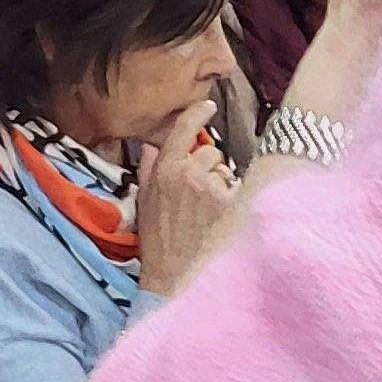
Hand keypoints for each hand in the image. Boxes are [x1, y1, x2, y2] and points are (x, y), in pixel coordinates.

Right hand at [132, 107, 238, 296]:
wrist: (175, 274)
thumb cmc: (157, 241)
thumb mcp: (145, 202)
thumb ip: (151, 170)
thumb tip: (154, 147)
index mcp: (164, 170)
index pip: (183, 129)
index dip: (197, 113)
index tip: (208, 106)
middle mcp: (188, 172)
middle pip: (210, 152)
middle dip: (209, 167)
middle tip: (200, 193)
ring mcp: (211, 187)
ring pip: (226, 172)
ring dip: (221, 185)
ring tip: (209, 211)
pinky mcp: (230, 203)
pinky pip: (236, 190)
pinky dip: (231, 201)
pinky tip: (221, 219)